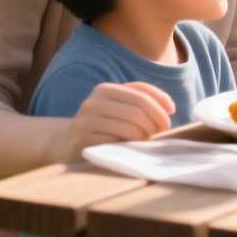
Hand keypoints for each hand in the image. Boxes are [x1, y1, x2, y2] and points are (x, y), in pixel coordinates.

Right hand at [60, 82, 174, 161]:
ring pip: (129, 128)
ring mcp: (86, 122)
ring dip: (143, 137)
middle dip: (154, 125)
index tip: (168, 122)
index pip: (142, 96)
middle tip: (157, 134)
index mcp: (104, 89)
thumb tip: (170, 107)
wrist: (66, 142)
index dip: (160, 110)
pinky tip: (129, 148)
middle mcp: (93, 102)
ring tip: (144, 141)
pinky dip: (129, 146)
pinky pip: (117, 143)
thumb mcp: (120, 104)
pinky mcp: (83, 141)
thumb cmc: (103, 122)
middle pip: (137, 112)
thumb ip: (145, 98)